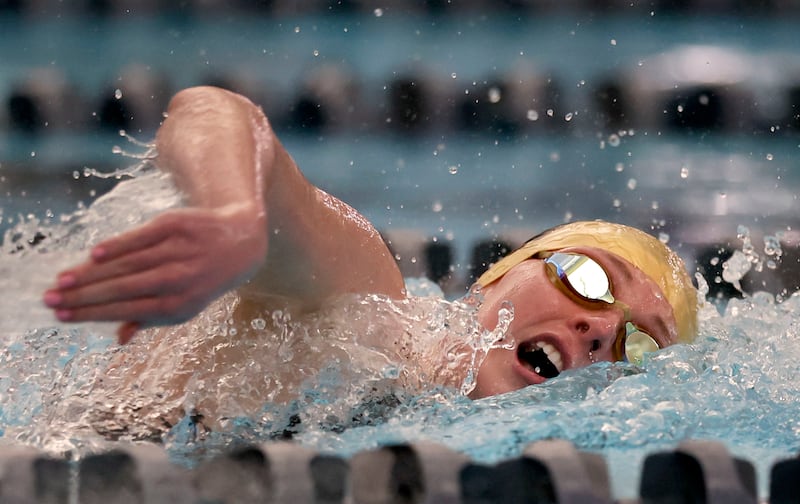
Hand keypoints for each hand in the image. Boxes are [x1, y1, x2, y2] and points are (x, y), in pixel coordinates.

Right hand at [43, 205, 265, 342]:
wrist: (239, 243)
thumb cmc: (201, 280)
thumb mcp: (184, 305)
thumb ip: (150, 319)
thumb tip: (119, 339)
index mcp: (178, 305)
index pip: (127, 311)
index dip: (93, 314)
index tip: (61, 316)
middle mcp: (179, 280)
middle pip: (123, 288)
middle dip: (84, 296)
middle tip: (50, 299)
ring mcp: (179, 251)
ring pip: (128, 264)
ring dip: (92, 273)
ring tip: (62, 280)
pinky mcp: (176, 226)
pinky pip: (141, 237)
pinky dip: (118, 246)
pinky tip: (94, 255)